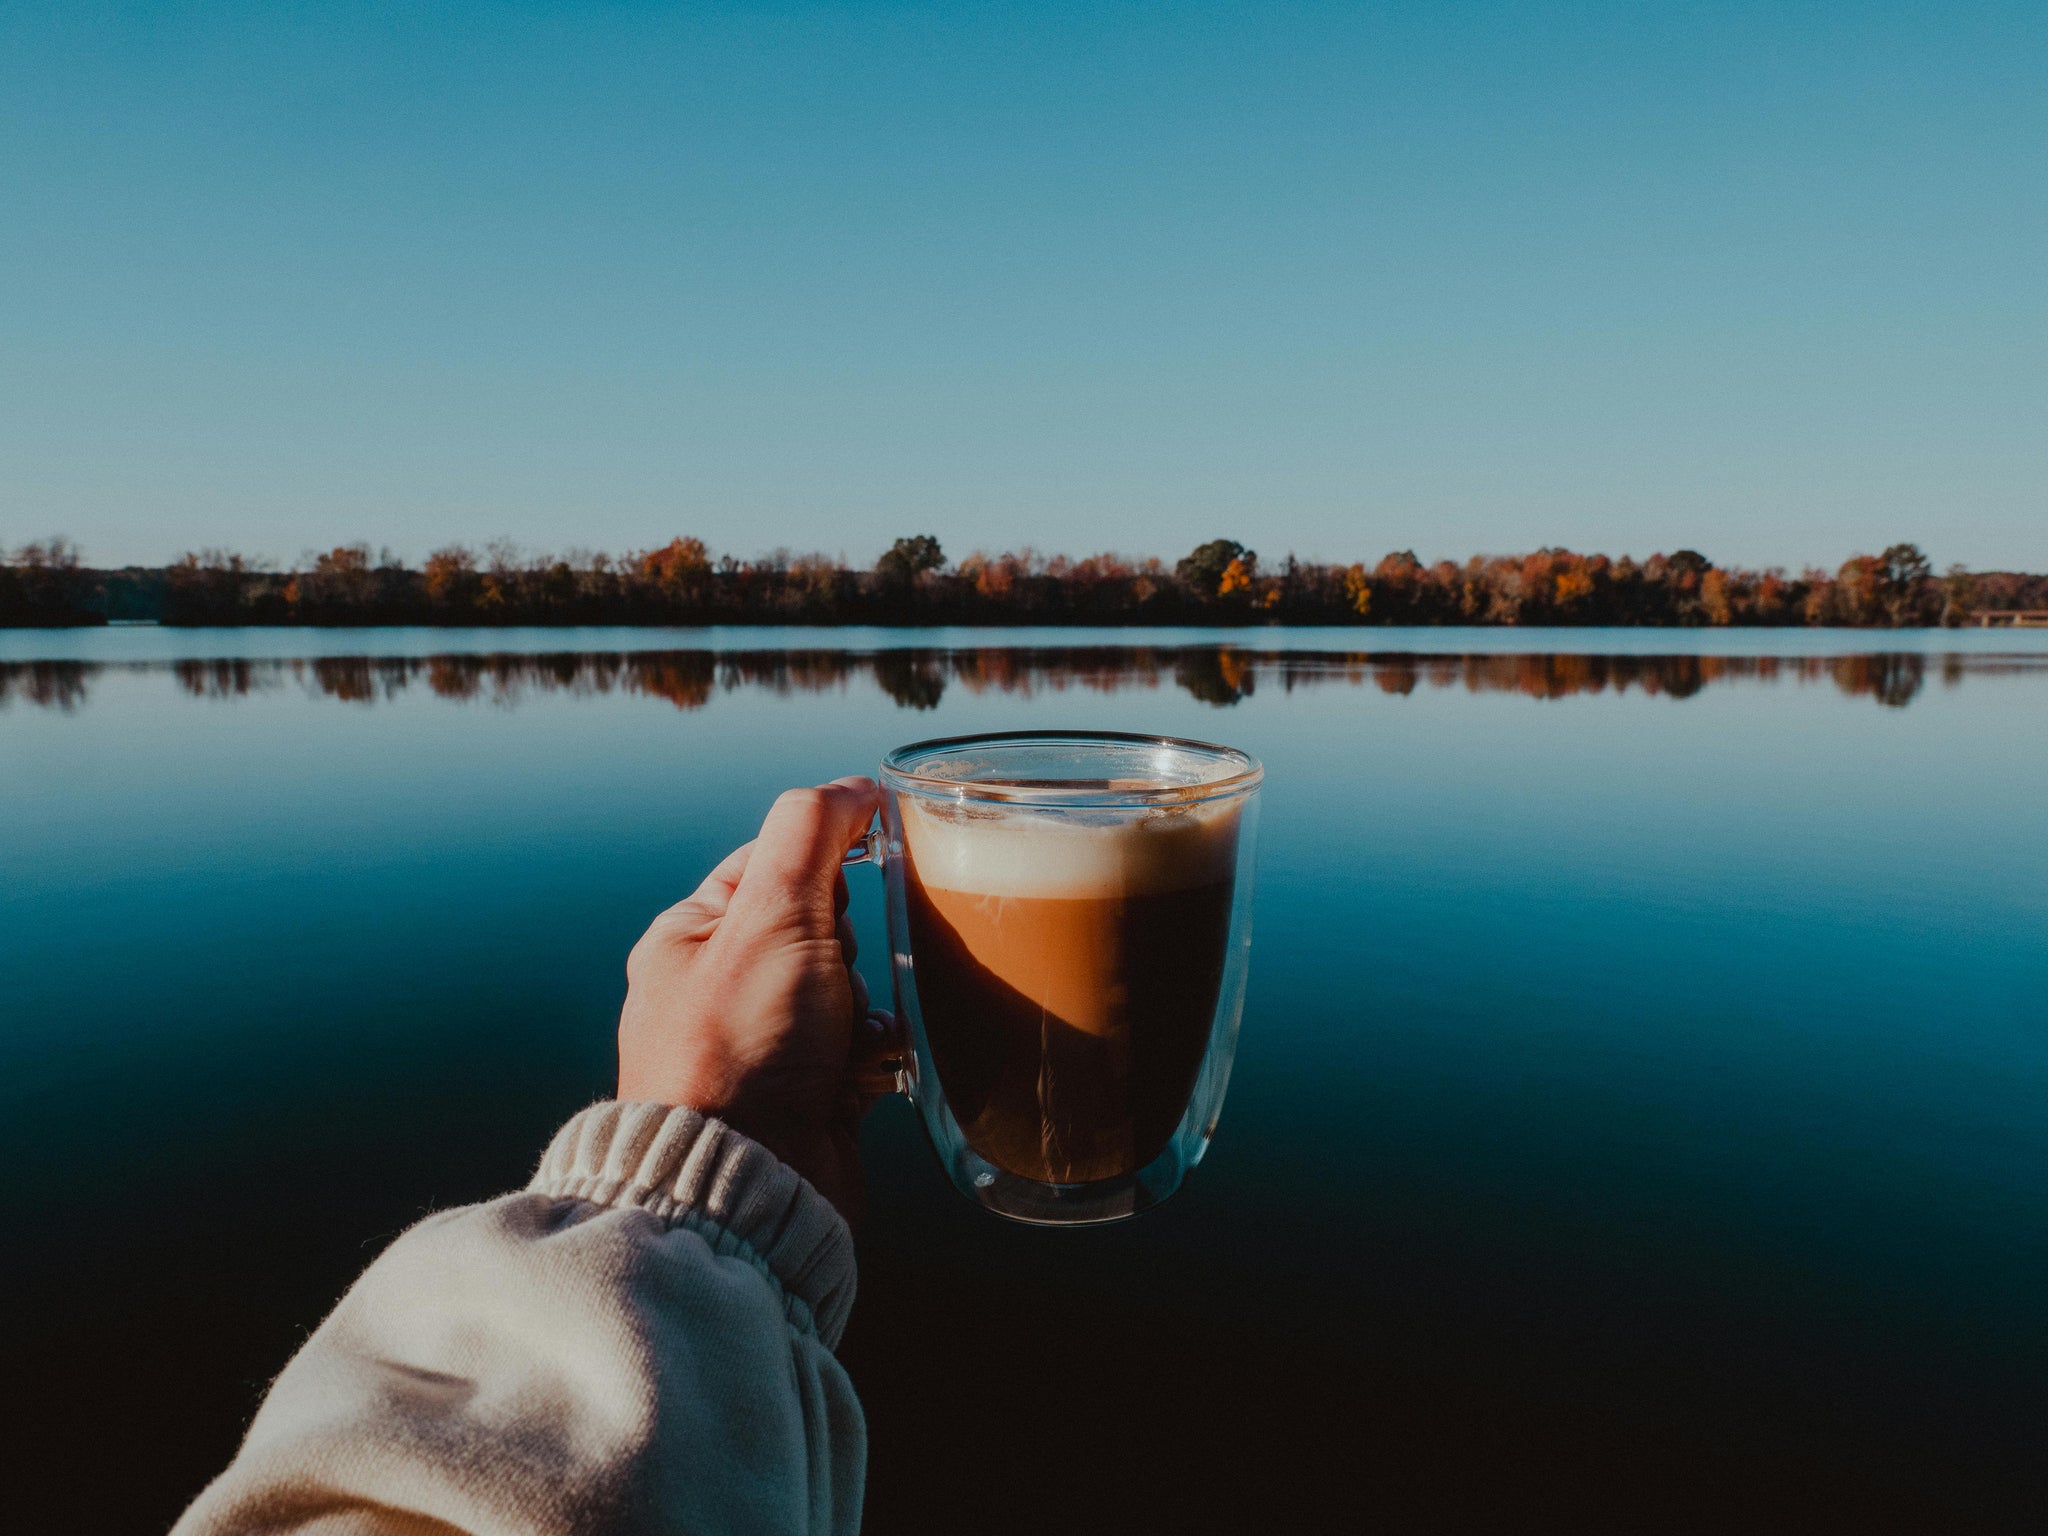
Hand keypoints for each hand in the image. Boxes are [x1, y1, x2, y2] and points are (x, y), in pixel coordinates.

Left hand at [618, 776, 892, 1224]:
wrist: (746, 1186)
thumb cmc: (740, 1050)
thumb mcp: (771, 914)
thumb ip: (811, 833)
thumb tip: (854, 785)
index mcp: (690, 937)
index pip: (775, 861)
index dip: (824, 864)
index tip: (856, 876)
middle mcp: (719, 989)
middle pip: (823, 924)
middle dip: (847, 947)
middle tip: (830, 978)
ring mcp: (763, 1046)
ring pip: (851, 987)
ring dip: (866, 1005)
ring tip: (847, 1034)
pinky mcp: (806, 1095)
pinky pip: (863, 1048)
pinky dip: (873, 1055)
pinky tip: (864, 1069)